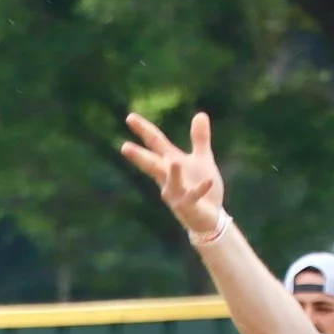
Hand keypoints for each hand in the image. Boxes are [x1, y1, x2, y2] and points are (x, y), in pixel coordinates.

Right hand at [119, 110, 226, 238]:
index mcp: (171, 163)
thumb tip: (200, 114)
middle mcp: (169, 179)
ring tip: (173, 161)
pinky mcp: (189, 206)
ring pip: (171, 183)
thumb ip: (199, 139)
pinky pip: (193, 196)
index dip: (143, 130)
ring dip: (172, 173)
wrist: (208, 219)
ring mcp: (177, 194)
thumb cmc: (201, 189)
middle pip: (153, 164)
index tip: (130, 117)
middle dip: (139, 157)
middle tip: (124, 147)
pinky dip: (200, 188)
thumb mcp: (202, 159)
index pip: (155, 144)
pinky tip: (210, 180)